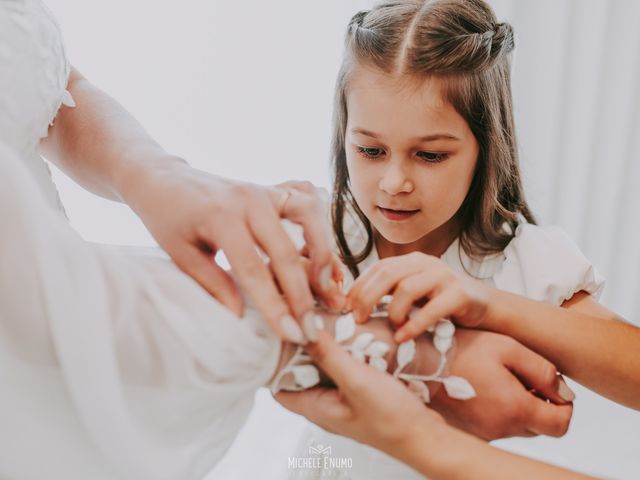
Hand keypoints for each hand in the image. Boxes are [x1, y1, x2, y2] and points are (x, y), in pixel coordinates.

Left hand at [125, 162, 344, 342]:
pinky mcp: (273, 187)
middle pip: (287, 252)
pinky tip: (321, 250)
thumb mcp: (180, 253)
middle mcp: (250, 200)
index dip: (275, 306)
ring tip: (327, 288)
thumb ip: (212, 282)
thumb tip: (241, 315)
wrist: (164, 179)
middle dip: (304, 295)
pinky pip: (306, 200)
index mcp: (221, 218)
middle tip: (312, 328)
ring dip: (323, 253)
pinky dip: (320, 224)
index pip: (254, 271)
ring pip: (310, 217)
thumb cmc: (168, 218)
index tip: (292, 335)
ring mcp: (264, 189)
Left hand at [275, 330, 445, 458]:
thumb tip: (304, 328)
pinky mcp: (359, 392)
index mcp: (315, 408)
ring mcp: (343, 398)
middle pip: (299, 372)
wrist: (427, 436)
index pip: (277, 384)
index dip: (272, 360)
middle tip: (302, 319)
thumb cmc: (393, 420)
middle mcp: (325, 404)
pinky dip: (343, 351)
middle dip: (299, 347)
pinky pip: (343, 367)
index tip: (277, 332)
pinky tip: (350, 335)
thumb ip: (329, 356)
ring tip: (323, 321)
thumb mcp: (357, 381)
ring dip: (323, 346)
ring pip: (322, 368)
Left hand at [347, 252, 489, 341]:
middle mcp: (425, 263)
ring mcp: (443, 276)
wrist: (486, 307)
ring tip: (391, 328)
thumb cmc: (442, 303)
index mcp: (411, 261)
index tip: (345, 308)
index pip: (377, 268)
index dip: (358, 287)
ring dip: (393, 312)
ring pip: (407, 288)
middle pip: (387, 274)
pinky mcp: (459, 294)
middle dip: (367, 297)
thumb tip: (353, 306)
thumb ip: (390, 293)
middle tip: (358, 320)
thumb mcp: (414, 294)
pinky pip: (432, 309)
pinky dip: (414, 325)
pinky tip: (403, 338)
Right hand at [431, 329, 574, 439]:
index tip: (554, 389)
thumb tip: (565, 393)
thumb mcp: (508, 347)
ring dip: (516, 407)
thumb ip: (543, 370)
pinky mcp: (468, 433)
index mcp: (515, 408)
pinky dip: (496, 412)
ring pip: (515, 427)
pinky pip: (495, 427)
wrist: (419, 361)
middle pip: (539, 427)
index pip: (560, 425)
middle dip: (539, 404)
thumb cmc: (461, 350)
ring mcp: (482, 434)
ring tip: (497, 378)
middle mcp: (500, 429)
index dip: (565, 407)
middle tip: (522, 376)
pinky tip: (482, 388)